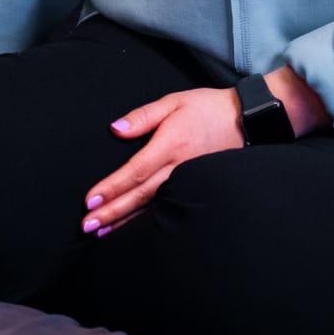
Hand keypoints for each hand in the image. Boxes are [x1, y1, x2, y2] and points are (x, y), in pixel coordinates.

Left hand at [81, 87, 244, 235]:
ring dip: (125, 220)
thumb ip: (142, 116)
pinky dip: (148, 219)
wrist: (245, 120)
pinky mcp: (195, 187)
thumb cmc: (207, 108)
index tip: (90, 201)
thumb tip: (115, 129)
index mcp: (169, 146)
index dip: (111, 188)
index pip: (134, 172)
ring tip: (102, 232)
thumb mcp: (173, 102)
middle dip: (112, 212)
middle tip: (87, 226)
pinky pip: (168, 206)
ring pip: (152, 206)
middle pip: (139, 195)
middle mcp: (178, 168)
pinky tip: (133, 228)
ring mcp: (188, 181)